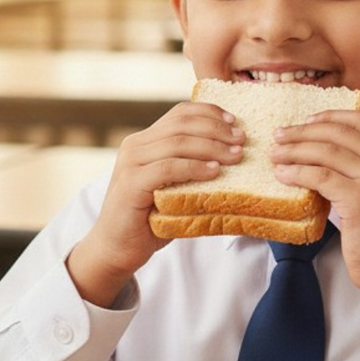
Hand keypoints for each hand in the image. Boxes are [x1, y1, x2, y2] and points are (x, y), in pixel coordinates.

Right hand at [67, 102, 244, 306]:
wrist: (117, 248)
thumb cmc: (150, 220)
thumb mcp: (173, 187)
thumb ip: (190, 168)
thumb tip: (233, 156)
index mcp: (144, 141)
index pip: (179, 113)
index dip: (209, 112)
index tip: (235, 121)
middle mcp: (135, 146)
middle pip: (181, 124)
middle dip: (216, 129)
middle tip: (242, 140)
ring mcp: (131, 163)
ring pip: (177, 142)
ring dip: (211, 147)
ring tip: (235, 156)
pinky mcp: (131, 183)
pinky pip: (168, 167)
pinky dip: (194, 167)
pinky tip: (214, 171)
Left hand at [270, 111, 359, 312]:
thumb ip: (355, 172)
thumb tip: (315, 158)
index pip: (359, 120)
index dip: (329, 116)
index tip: (305, 120)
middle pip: (336, 133)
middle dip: (302, 131)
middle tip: (278, 135)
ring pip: (325, 151)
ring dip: (294, 150)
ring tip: (274, 154)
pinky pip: (320, 176)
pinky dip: (297, 172)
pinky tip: (282, 175)